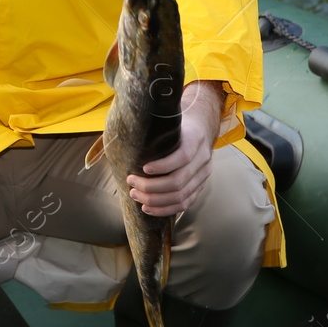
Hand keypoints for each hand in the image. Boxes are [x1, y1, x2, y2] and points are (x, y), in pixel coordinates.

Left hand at [126, 81, 224, 216]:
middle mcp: (203, 158)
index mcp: (195, 138)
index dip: (163, 165)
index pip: (183, 156)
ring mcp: (203, 175)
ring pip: (181, 195)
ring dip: (155, 200)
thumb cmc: (177, 124)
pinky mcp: (200, 186)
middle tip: (131, 183)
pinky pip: (185, 204)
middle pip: (179, 181)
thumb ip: (152, 122)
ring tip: (136, 195)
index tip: (143, 167)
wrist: (201, 128)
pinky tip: (148, 207)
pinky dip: (165, 209)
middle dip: (151, 186)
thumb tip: (123, 120)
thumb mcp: (169, 117)